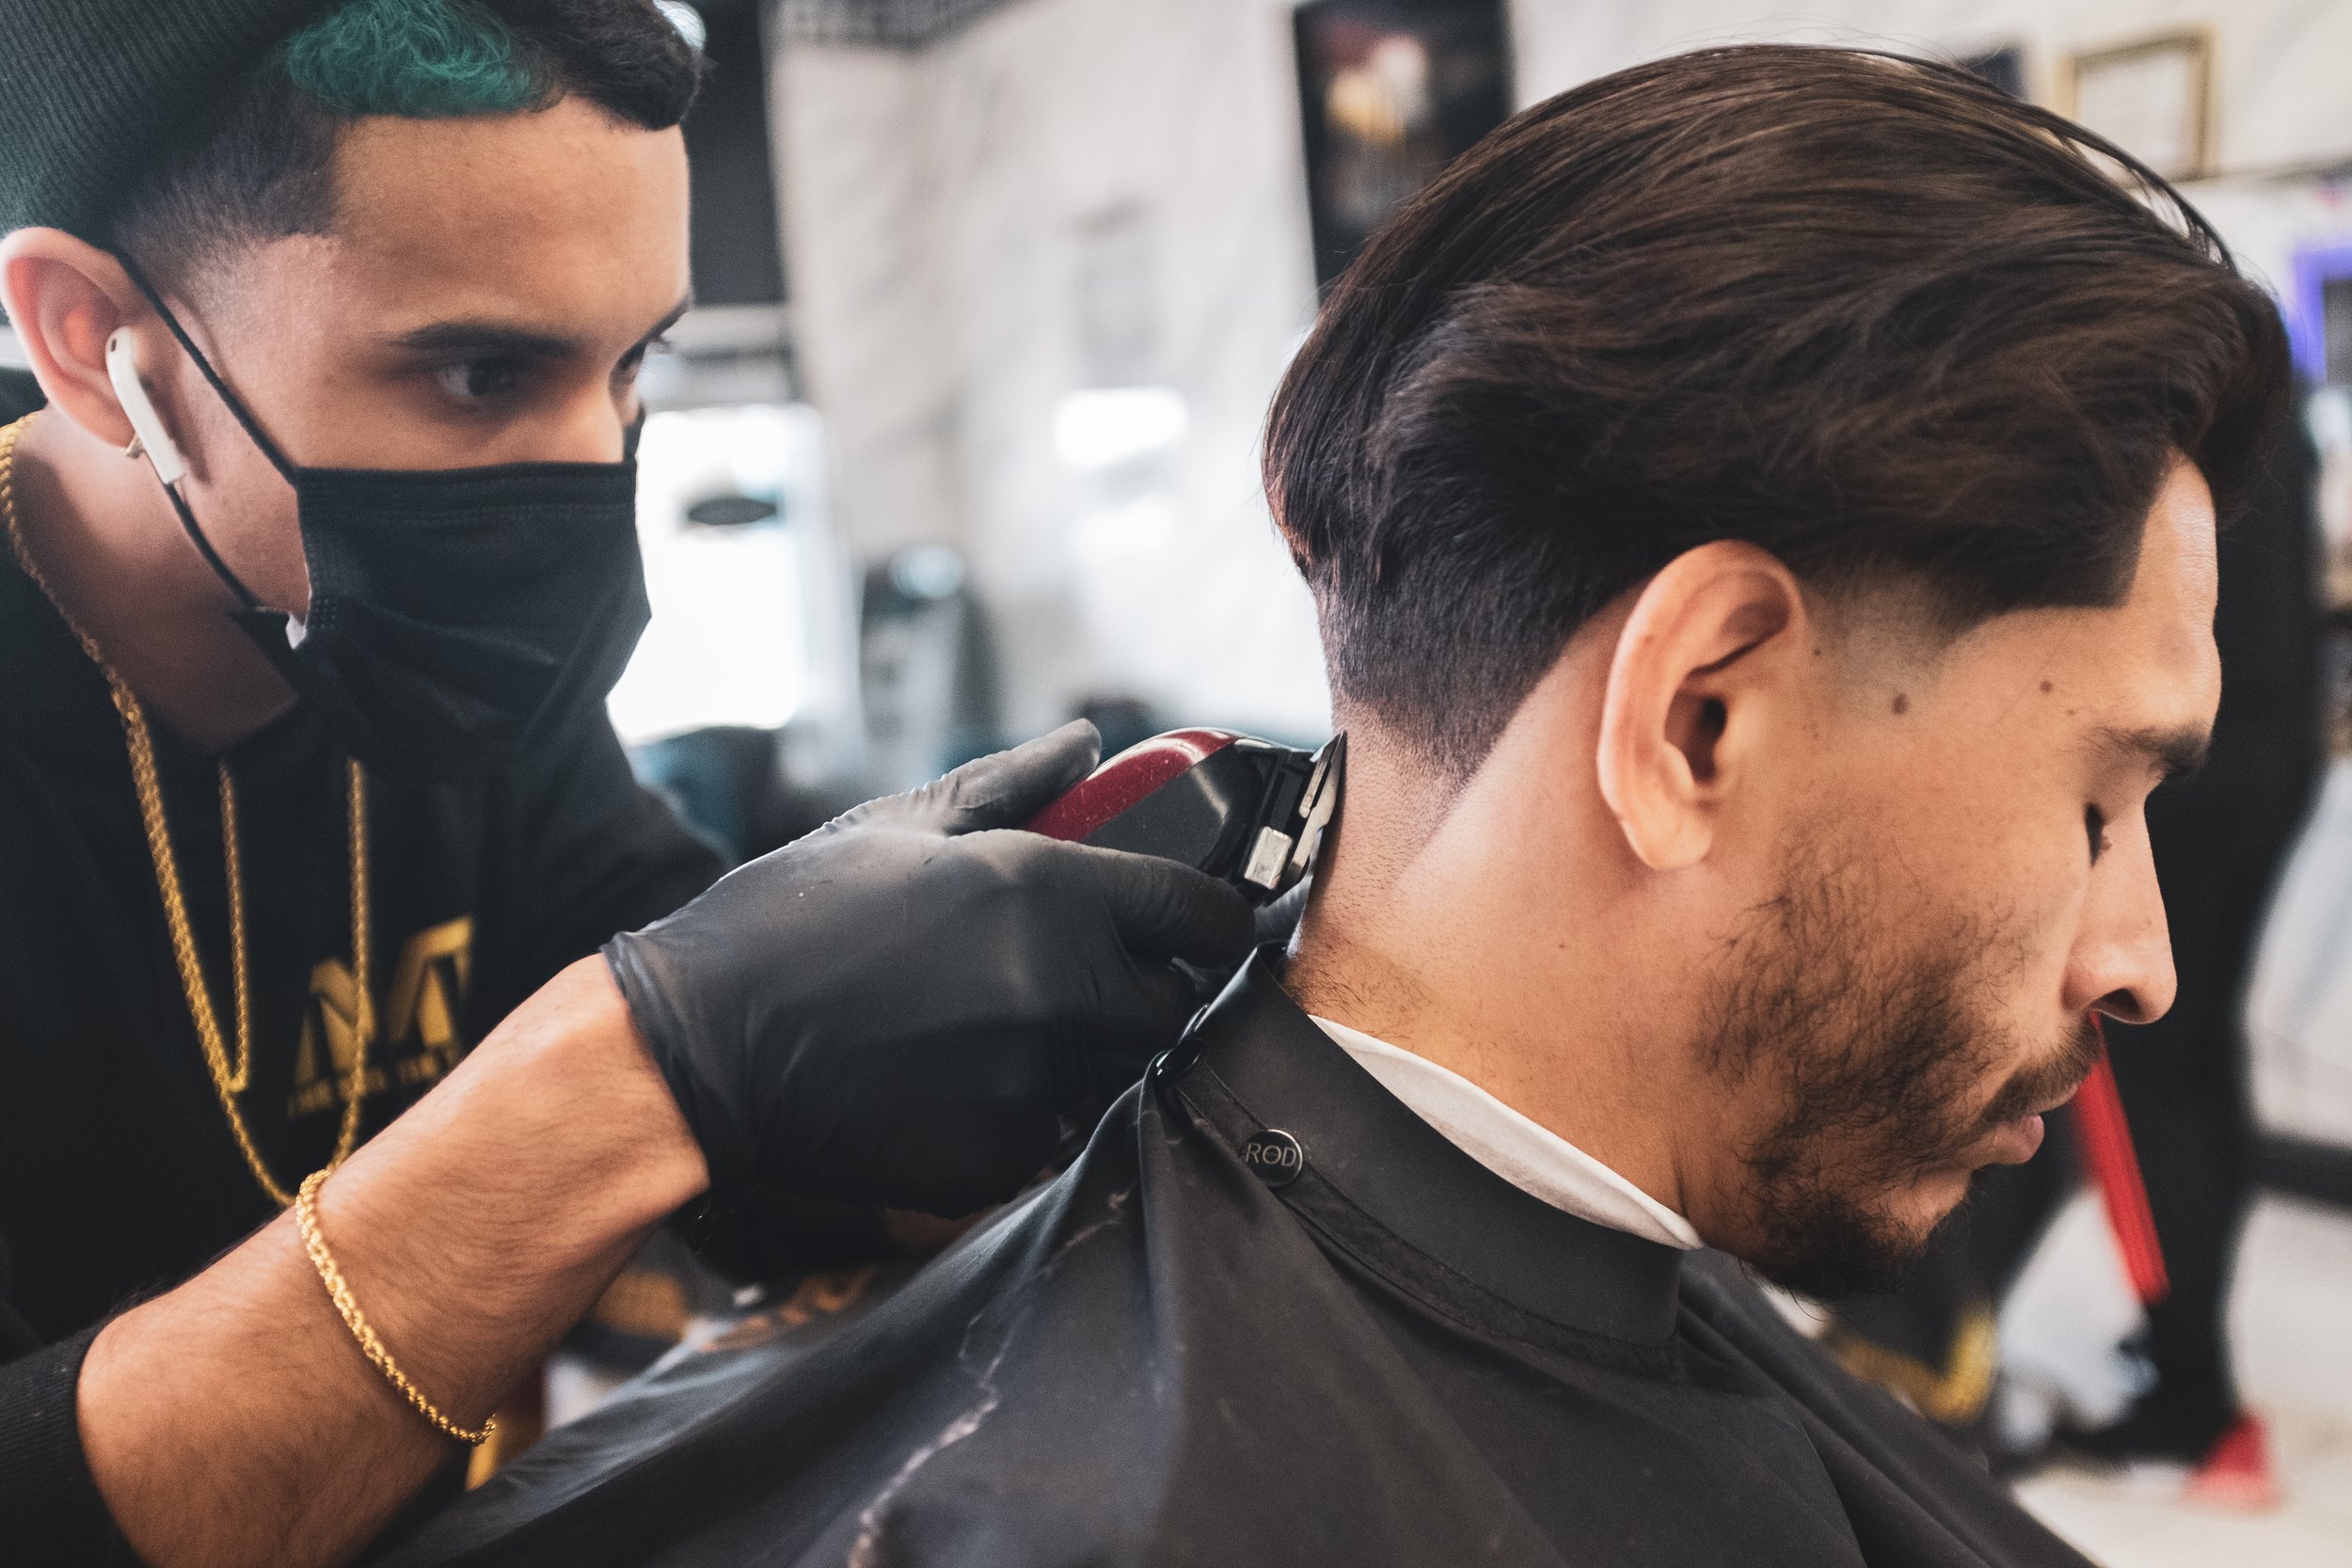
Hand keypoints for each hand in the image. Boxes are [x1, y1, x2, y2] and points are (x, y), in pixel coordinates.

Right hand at [603, 723, 1254, 1215]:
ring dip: (1081, 1056)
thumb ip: (1013, 785)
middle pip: (1174, 1006)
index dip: (1218, 922)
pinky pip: (1050, 1137)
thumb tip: (1087, 745)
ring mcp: (1035, 1082)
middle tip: (1075, 982)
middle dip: (1144, 993)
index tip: (1207, 930)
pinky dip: (1019, 1116)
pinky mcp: (1000, 1158)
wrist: (695, 1047)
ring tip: (987, 1032)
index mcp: (1049, 892)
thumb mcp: (898, 828)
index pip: (1204, 915)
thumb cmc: (788, 922)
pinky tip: (946, 1085)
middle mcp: (1061, 989)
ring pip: (1114, 1075)